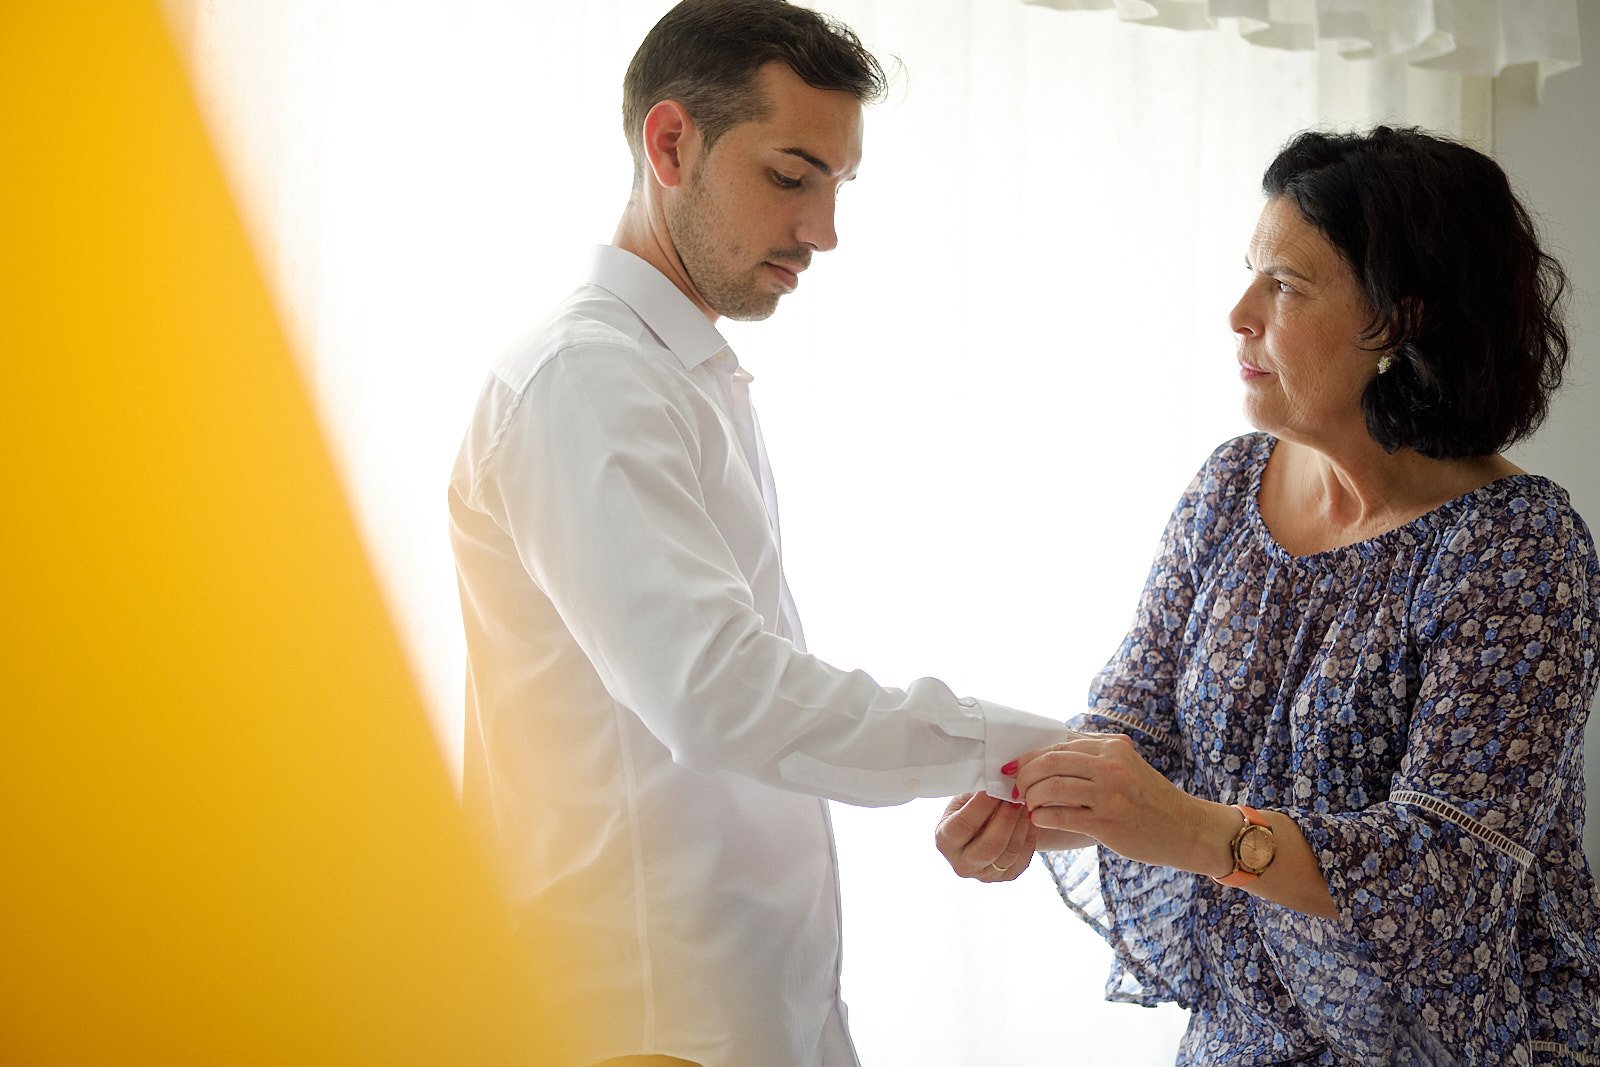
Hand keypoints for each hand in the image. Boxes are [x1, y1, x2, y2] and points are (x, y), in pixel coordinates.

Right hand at [933, 792, 1037, 881]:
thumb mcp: (964, 799)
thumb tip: (998, 782)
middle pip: (989, 845)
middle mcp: (961, 863)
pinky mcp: (1004, 878)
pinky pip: (1022, 859)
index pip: (963, 826)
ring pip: (1009, 853)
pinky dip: (1029, 836)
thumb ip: (976, 792)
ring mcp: (984, 875)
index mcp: (944, 840)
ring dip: (1021, 825)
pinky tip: (1029, 819)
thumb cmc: (969, 810)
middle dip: (1006, 818)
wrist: (978, 830)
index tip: (995, 789)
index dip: (981, 807)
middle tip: (1016, 797)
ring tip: (1025, 804)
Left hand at [1014, 733, 1214, 874]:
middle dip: (1024, 776)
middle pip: (1050, 763)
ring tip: (1028, 805)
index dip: (1029, 757)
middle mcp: (1110, 766)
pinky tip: (1039, 819)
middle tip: (1016, 788)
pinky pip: (1061, 816)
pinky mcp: (1107, 822)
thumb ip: (1092, 758)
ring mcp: (1109, 794)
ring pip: (1051, 788)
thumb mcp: (1125, 765)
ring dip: (1030, 797)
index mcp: (1112, 747)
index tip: (1014, 767)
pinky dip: (1042, 817)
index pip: (1058, 746)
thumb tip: (1044, 758)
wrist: (1186, 828)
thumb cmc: (1149, 798)